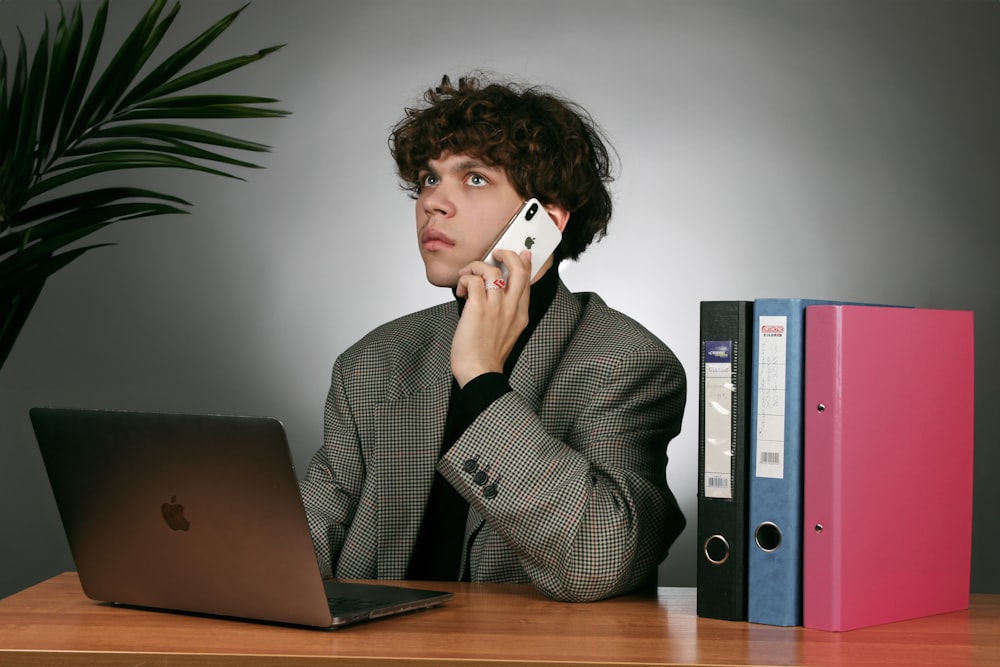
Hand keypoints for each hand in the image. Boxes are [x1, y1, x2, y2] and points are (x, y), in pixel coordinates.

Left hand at [451, 248, 531, 387]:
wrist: (480, 372)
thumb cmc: (487, 356)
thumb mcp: (507, 333)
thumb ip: (507, 314)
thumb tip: (494, 297)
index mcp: (520, 314)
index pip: (527, 281)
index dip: (525, 263)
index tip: (521, 253)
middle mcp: (511, 308)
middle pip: (518, 269)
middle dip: (508, 254)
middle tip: (496, 253)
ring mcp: (496, 307)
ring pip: (491, 270)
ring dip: (476, 267)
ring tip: (467, 276)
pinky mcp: (478, 308)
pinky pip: (473, 280)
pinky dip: (465, 279)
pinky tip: (461, 290)